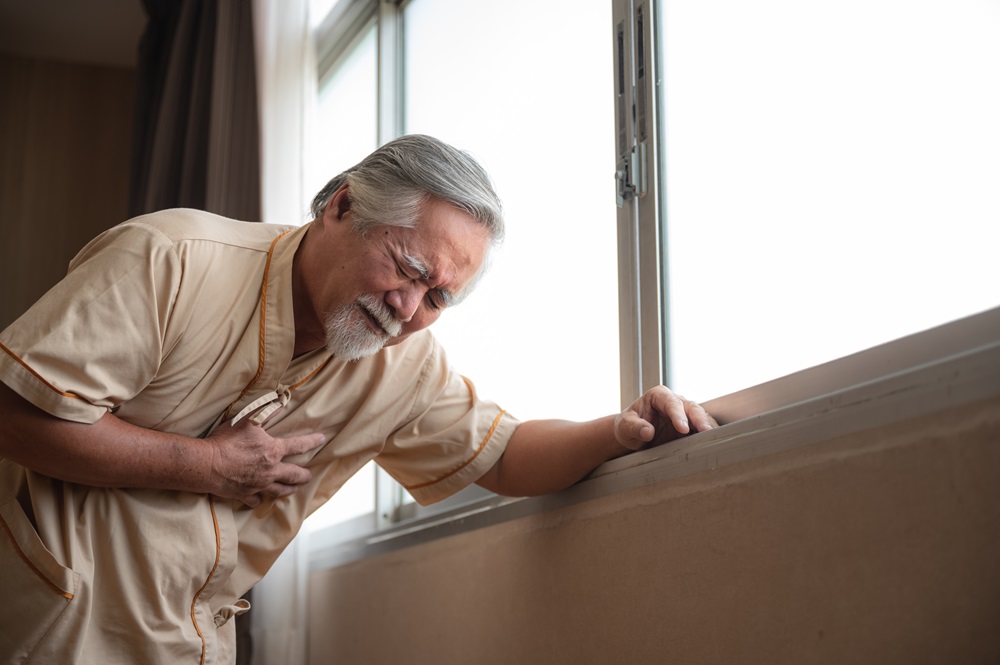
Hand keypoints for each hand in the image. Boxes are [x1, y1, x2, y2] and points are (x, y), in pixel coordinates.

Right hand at [204, 415, 325, 507]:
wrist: (205, 464)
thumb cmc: (226, 440)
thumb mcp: (247, 421)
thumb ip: (265, 413)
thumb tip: (281, 405)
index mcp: (273, 451)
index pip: (298, 445)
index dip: (312, 441)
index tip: (322, 439)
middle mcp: (270, 470)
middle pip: (294, 475)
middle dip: (304, 475)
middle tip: (309, 475)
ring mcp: (258, 484)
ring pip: (280, 491)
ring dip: (289, 489)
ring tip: (295, 489)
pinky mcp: (245, 494)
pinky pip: (256, 501)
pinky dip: (259, 500)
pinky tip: (261, 499)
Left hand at [614, 385, 717, 451]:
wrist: (632, 435)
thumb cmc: (627, 427)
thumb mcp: (624, 426)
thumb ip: (634, 427)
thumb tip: (647, 431)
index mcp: (658, 395)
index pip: (670, 402)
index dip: (678, 414)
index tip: (682, 428)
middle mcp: (674, 402)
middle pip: (690, 407)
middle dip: (699, 419)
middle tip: (705, 431)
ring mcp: (684, 414)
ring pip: (700, 416)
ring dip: (708, 426)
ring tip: (714, 438)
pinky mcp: (690, 426)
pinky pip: (701, 428)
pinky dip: (708, 434)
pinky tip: (713, 442)